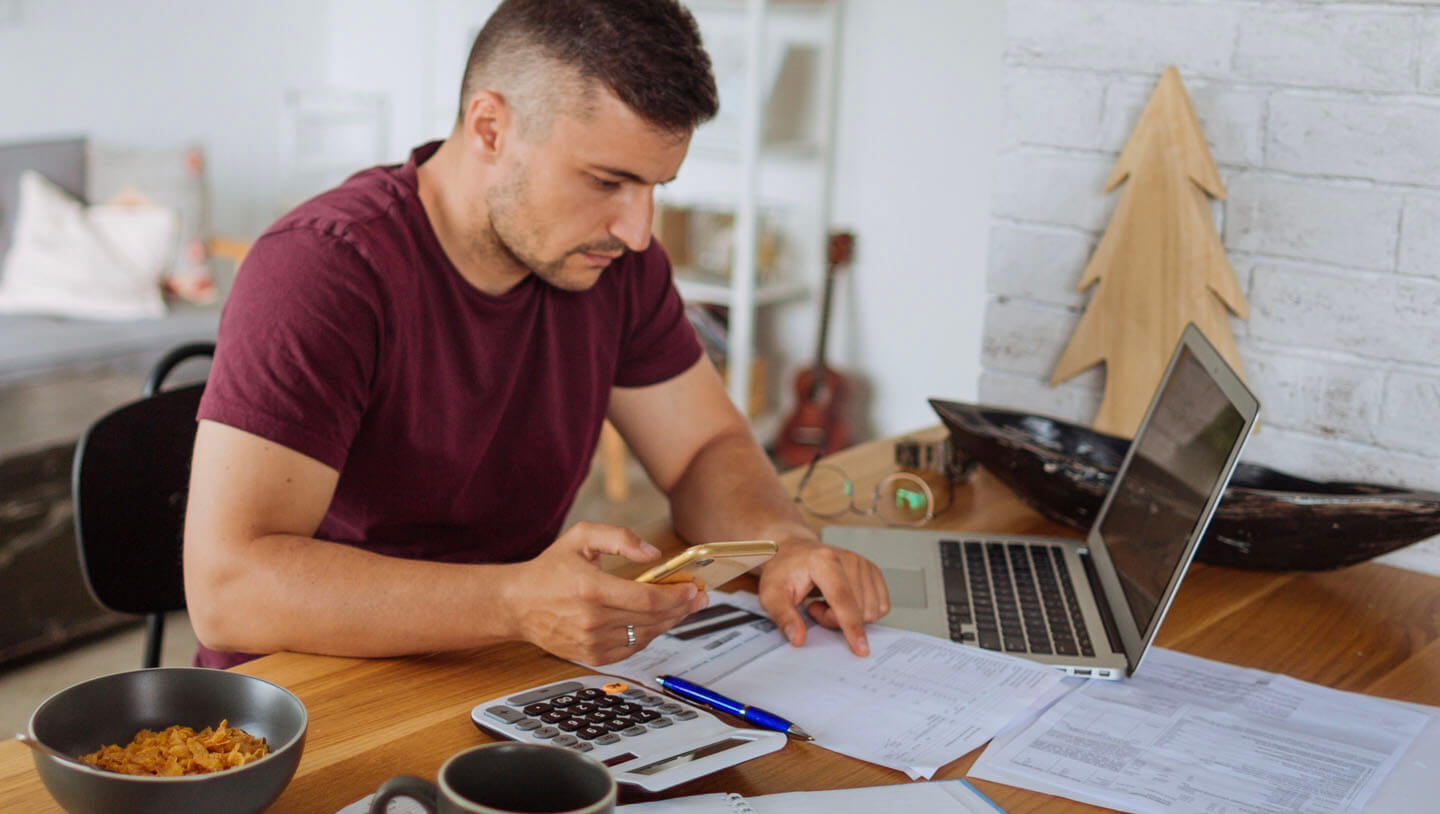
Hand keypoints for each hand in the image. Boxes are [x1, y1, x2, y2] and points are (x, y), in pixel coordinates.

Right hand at [503, 522, 708, 663]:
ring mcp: (591, 643)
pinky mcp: (591, 657)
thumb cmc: (550, 569)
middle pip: (653, 620)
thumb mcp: (582, 537)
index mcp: (592, 590)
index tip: (694, 588)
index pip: (648, 600)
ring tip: (683, 608)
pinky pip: (632, 649)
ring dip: (669, 623)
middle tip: (699, 598)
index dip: (677, 596)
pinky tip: (658, 622)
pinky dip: (649, 636)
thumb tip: (653, 553)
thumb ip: (620, 537)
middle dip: (682, 608)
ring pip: (646, 636)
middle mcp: (592, 620)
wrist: (517, 604)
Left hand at [757, 536, 888, 656]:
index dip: (851, 625)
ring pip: (871, 611)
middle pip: (857, 609)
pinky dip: (862, 612)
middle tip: (814, 608)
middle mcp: (848, 558)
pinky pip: (880, 606)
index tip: (860, 649)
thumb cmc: (784, 572)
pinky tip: (842, 601)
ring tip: (826, 602)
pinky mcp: (873, 571)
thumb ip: (783, 617)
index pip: (842, 598)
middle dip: (835, 620)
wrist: (794, 552)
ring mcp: (863, 564)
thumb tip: (798, 639)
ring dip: (849, 617)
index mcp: (823, 561)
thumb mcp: (771, 595)